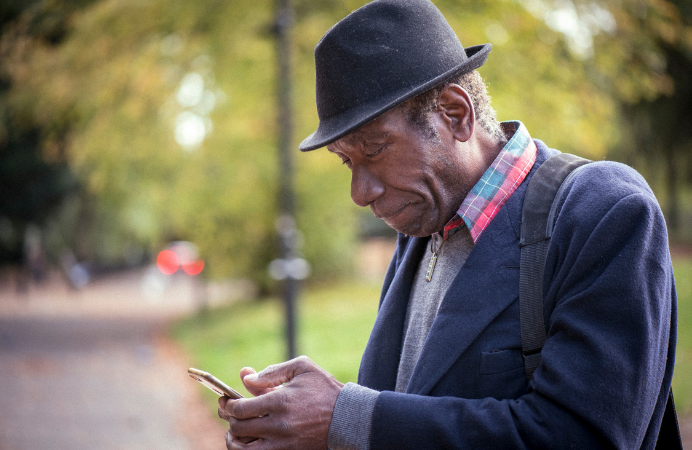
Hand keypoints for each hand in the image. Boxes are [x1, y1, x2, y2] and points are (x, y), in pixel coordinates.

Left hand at [218, 355, 343, 448]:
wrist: (347, 417)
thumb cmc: (324, 389)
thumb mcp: (302, 368)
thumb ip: (272, 371)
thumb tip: (247, 378)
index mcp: (281, 400)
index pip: (241, 408)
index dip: (229, 404)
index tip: (227, 401)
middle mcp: (279, 424)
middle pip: (239, 428)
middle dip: (229, 419)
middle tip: (228, 413)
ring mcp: (283, 443)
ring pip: (244, 449)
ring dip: (234, 440)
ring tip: (233, 432)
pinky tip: (248, 442)